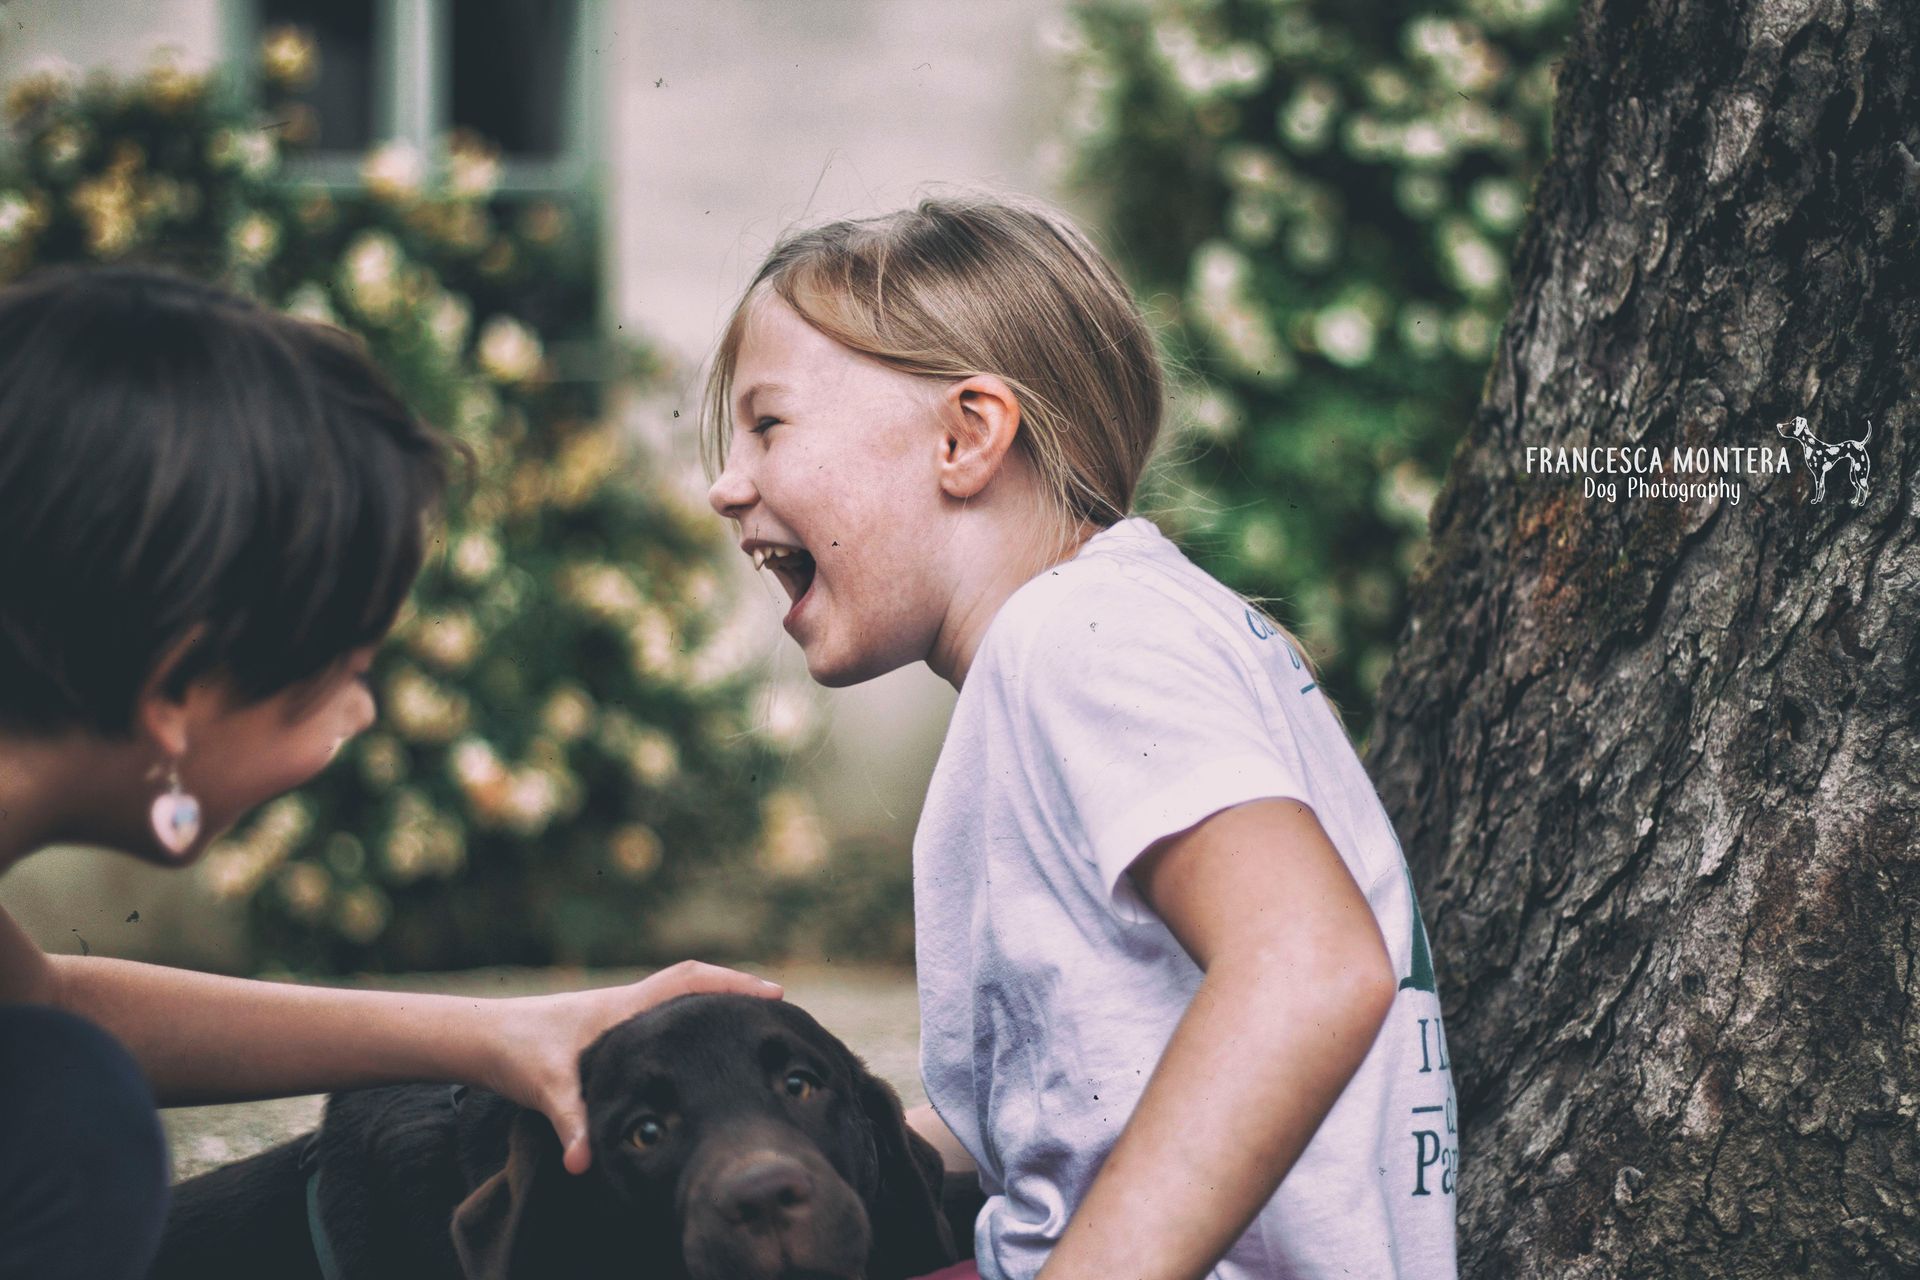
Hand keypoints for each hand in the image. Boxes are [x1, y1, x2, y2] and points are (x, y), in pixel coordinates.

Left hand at [479, 960, 782, 1173]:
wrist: (481, 1037)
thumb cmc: (514, 1052)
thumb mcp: (545, 1089)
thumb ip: (571, 1123)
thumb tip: (584, 1165)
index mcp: (624, 1007)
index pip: (689, 981)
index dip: (733, 984)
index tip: (774, 994)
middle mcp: (627, 1003)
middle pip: (693, 983)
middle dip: (735, 992)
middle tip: (777, 1010)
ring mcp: (619, 1013)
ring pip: (677, 999)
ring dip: (712, 1005)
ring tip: (749, 1028)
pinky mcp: (610, 1029)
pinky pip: (661, 1016)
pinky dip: (687, 1023)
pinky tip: (698, 1050)